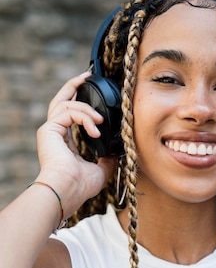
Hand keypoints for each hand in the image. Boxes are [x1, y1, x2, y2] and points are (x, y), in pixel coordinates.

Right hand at [36, 73, 116, 218]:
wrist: (67, 191)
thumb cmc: (79, 187)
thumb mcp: (100, 172)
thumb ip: (106, 161)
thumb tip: (115, 154)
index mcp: (64, 141)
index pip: (70, 114)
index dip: (82, 103)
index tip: (94, 93)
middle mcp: (55, 133)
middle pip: (61, 100)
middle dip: (74, 85)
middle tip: (87, 76)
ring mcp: (50, 130)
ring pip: (66, 103)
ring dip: (87, 108)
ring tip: (101, 120)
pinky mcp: (49, 129)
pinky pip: (68, 111)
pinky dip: (84, 117)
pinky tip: (96, 128)